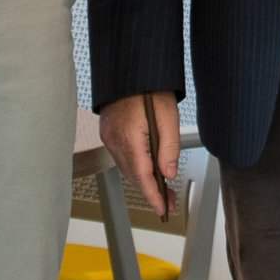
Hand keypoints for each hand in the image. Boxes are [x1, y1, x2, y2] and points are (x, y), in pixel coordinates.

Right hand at [98, 90, 180, 220]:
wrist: (131, 69)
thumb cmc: (150, 89)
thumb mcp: (168, 117)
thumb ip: (169, 148)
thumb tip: (168, 174)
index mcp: (129, 136)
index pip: (141, 175)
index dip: (153, 196)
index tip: (162, 210)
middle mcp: (114, 139)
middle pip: (133, 175)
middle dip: (152, 191)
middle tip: (170, 202)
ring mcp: (108, 136)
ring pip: (126, 168)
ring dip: (143, 180)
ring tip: (164, 188)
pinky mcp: (108, 132)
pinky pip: (121, 157)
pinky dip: (135, 167)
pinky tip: (148, 169)